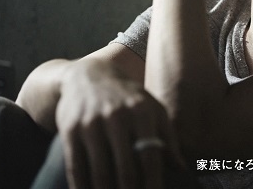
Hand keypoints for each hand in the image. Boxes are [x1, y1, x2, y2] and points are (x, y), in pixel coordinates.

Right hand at [55, 59, 181, 188]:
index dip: (153, 183)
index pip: (150, 156)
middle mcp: (116, 116)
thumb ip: (168, 135)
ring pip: (100, 174)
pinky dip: (83, 188)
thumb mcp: (152, 107)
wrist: (89, 76)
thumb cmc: (127, 96)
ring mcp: (91, 123)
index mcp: (141, 111)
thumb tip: (181, 167)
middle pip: (126, 170)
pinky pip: (76, 169)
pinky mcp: (71, 130)